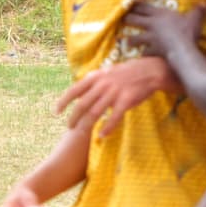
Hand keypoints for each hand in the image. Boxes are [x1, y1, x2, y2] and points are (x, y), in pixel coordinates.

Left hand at [54, 56, 172, 135]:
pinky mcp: (126, 100)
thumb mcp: (106, 73)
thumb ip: (93, 83)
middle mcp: (103, 84)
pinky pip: (114, 117)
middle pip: (82, 104)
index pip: (74, 90)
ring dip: (86, 125)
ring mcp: (114, 92)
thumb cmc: (125, 74)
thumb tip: (78, 94)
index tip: (56, 112)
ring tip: (80, 133)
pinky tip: (101, 135)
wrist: (149, 70)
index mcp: (96, 76)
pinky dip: (107, 128)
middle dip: (73, 117)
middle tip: (69, 127)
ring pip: (95, 112)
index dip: (63, 101)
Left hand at [133, 0, 205, 67]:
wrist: (182, 48)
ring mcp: (150, 38)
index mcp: (160, 14)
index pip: (144, 7)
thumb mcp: (195, 18)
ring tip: (126, 41)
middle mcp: (151, 24)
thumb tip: (204, 2)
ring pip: (135, 38)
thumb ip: (198, 10)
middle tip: (124, 19)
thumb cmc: (187, 31)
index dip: (136, 5)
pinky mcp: (152, 50)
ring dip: (130, 40)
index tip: (130, 4)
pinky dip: (142, 54)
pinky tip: (140, 56)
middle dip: (128, 19)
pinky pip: (144, 53)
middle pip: (134, 19)